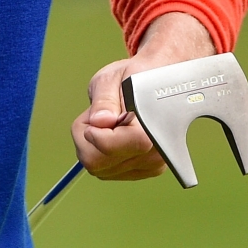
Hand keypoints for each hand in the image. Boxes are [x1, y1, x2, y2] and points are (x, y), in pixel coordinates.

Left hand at [71, 12, 215, 181]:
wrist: (160, 83)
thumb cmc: (135, 77)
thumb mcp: (112, 79)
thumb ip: (105, 100)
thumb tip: (100, 122)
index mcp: (151, 127)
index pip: (111, 147)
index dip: (95, 134)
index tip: (95, 117)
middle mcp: (156, 152)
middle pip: (99, 164)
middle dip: (87, 140)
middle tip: (98, 116)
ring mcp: (152, 165)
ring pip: (100, 169)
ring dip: (93, 146)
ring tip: (108, 122)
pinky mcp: (145, 170)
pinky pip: (107, 170)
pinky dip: (102, 154)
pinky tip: (114, 134)